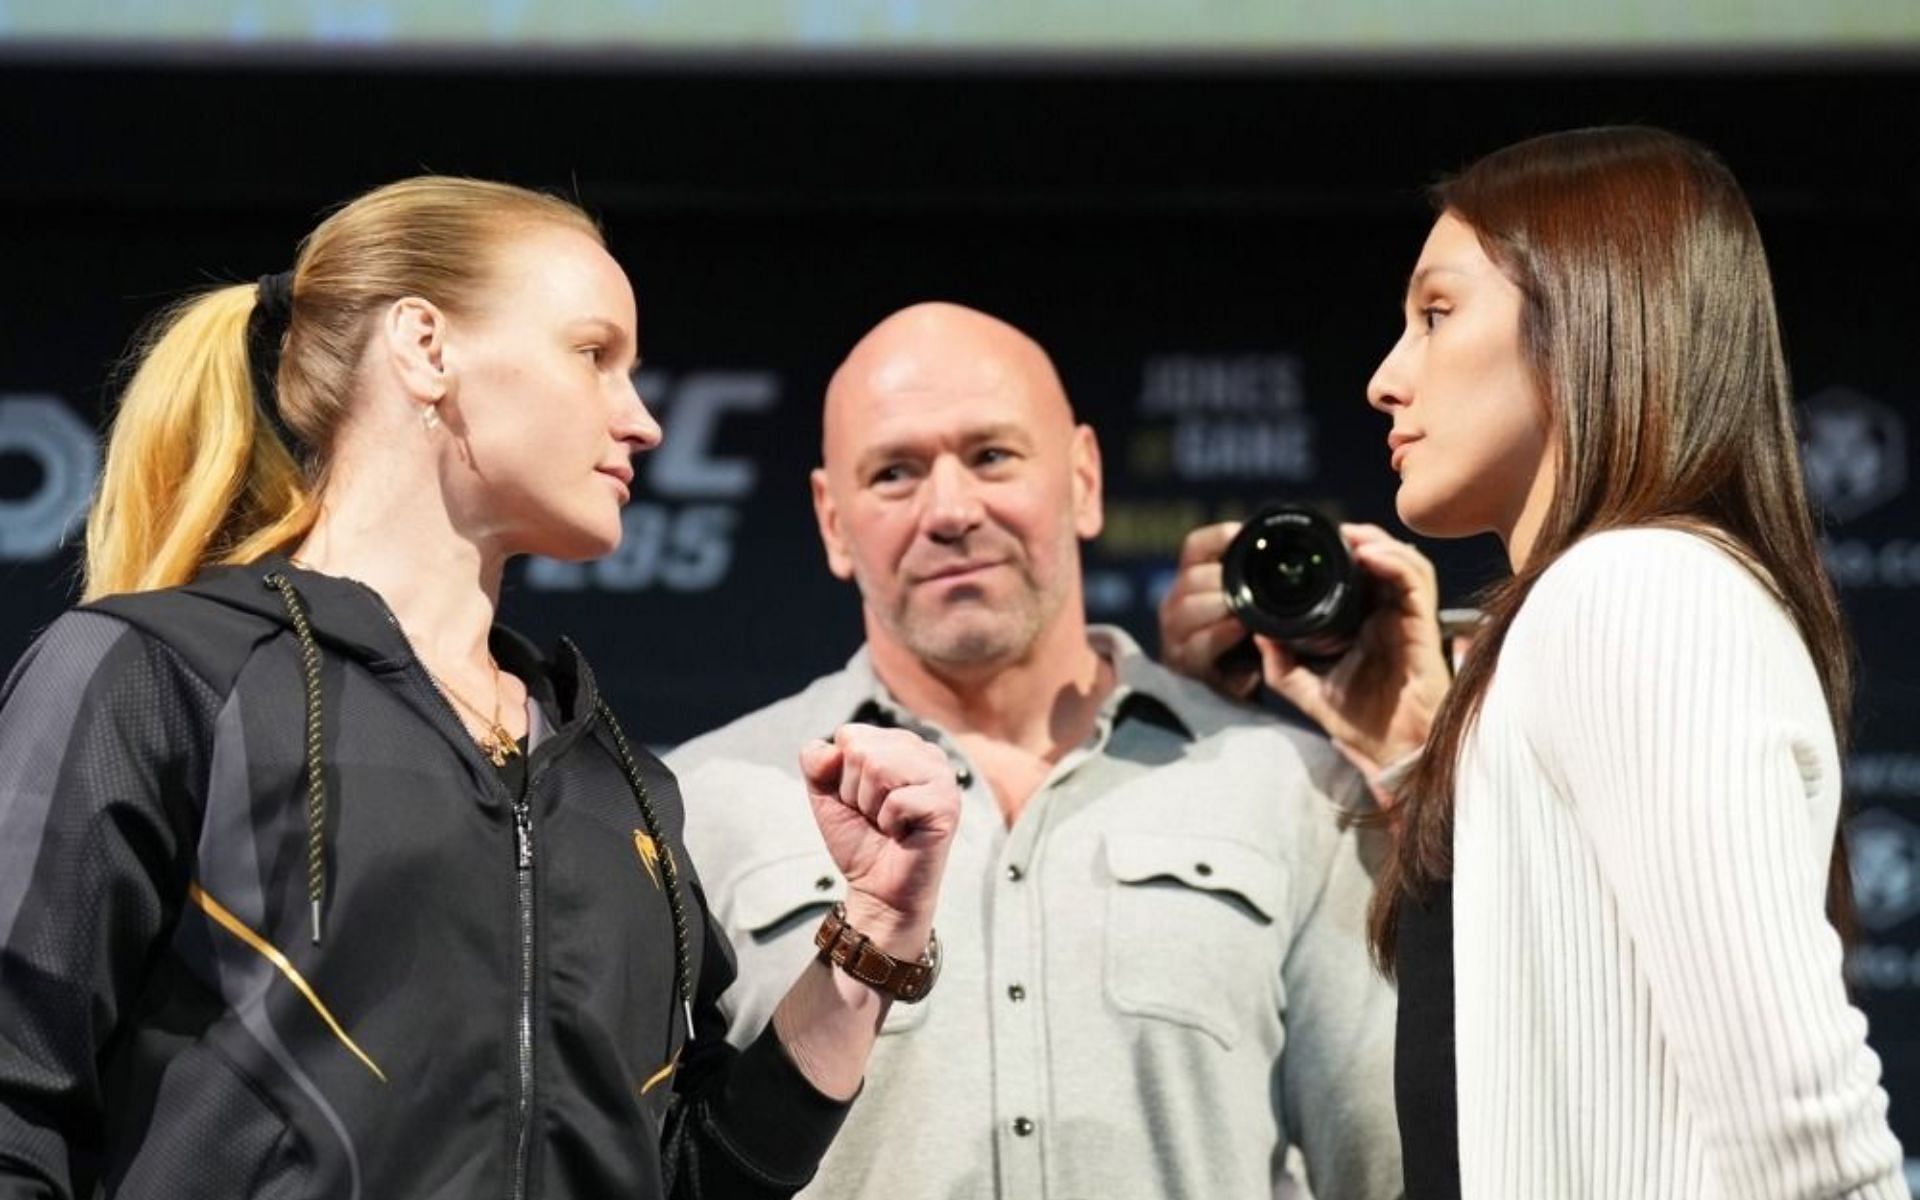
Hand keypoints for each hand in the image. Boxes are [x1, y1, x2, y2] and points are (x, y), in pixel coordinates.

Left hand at [800, 724, 960, 956]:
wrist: (876, 888)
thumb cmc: (859, 838)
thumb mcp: (826, 795)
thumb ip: (817, 762)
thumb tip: (833, 749)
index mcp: (900, 743)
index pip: (851, 734)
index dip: (842, 775)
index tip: (860, 800)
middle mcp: (926, 752)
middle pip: (862, 750)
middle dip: (855, 791)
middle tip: (874, 815)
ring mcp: (941, 776)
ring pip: (879, 767)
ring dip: (871, 806)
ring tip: (888, 822)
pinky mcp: (948, 804)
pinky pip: (898, 800)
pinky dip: (890, 823)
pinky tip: (903, 833)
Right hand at [1158, 521, 1262, 701]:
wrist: (1233, 693)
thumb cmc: (1244, 642)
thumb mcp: (1246, 603)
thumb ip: (1253, 577)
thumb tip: (1292, 543)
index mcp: (1191, 580)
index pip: (1196, 546)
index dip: (1220, 536)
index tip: (1246, 535)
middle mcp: (1175, 602)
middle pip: (1193, 576)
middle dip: (1225, 578)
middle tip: (1257, 582)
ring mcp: (1174, 634)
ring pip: (1190, 606)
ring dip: (1223, 604)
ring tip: (1249, 609)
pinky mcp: (1183, 663)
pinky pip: (1199, 643)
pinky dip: (1221, 634)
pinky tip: (1242, 629)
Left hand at [1254, 524, 1449, 776]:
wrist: (1391, 751)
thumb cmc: (1360, 722)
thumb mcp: (1308, 689)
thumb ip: (1281, 663)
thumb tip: (1257, 634)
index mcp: (1367, 623)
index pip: (1363, 574)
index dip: (1345, 551)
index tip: (1314, 543)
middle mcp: (1391, 615)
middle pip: (1386, 558)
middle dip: (1362, 538)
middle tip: (1333, 532)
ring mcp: (1408, 618)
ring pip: (1405, 561)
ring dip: (1379, 542)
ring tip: (1351, 538)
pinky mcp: (1422, 625)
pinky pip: (1416, 582)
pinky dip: (1395, 562)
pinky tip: (1370, 557)